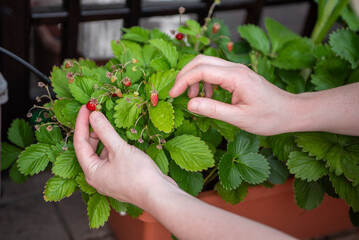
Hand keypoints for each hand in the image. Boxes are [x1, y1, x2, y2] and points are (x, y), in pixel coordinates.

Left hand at [73, 106, 175, 206]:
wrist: (159, 195)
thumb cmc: (138, 175)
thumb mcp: (119, 149)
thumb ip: (105, 130)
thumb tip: (93, 115)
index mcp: (91, 171)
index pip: (79, 143)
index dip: (81, 123)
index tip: (85, 107)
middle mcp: (97, 176)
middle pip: (89, 149)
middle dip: (92, 130)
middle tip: (96, 112)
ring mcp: (110, 178)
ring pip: (102, 153)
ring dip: (103, 137)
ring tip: (107, 123)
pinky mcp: (122, 177)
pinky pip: (112, 158)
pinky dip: (113, 146)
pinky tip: (120, 138)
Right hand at [169, 55, 295, 135]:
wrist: (291, 112)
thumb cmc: (269, 117)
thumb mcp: (240, 118)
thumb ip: (213, 110)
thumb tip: (189, 104)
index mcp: (235, 77)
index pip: (201, 70)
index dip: (183, 81)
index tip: (172, 95)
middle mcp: (235, 68)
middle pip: (201, 60)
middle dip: (185, 75)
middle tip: (176, 93)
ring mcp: (237, 70)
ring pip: (207, 64)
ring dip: (195, 79)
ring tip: (194, 99)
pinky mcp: (238, 75)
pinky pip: (216, 72)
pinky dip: (205, 82)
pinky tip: (208, 97)